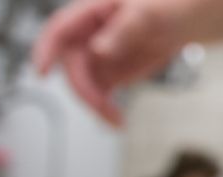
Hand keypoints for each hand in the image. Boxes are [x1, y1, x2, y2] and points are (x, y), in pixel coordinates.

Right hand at [33, 0, 187, 127]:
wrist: (180, 20)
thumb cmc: (162, 5)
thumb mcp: (146, 12)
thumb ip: (124, 30)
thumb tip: (99, 50)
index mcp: (89, 13)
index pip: (59, 30)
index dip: (46, 50)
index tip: (42, 71)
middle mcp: (86, 36)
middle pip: (72, 67)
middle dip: (85, 90)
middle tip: (102, 106)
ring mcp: (96, 57)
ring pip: (83, 85)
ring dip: (94, 105)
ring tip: (115, 119)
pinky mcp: (109, 73)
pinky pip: (99, 94)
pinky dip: (105, 109)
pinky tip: (116, 119)